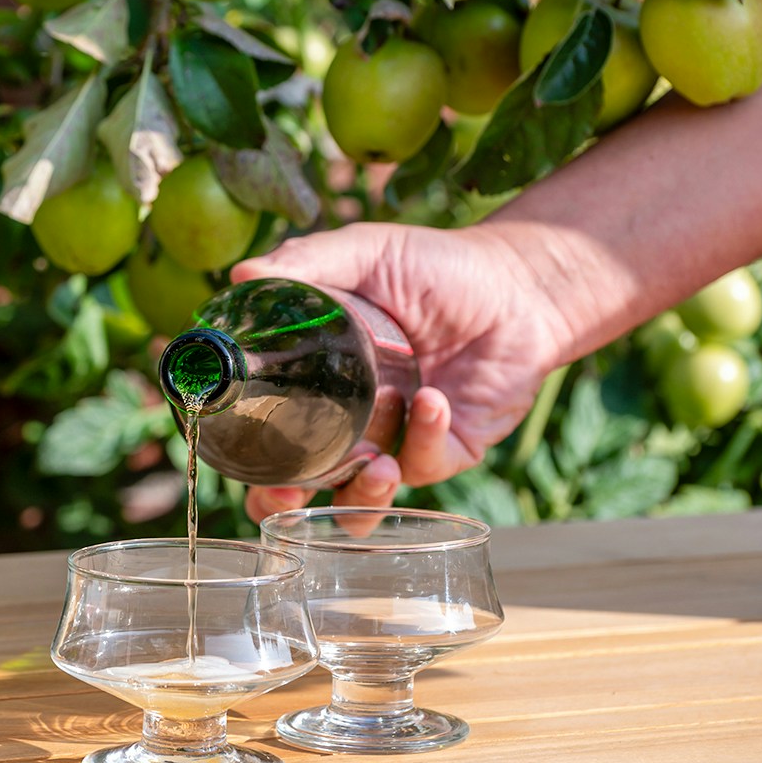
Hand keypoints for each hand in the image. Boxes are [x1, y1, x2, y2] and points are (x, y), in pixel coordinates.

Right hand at [234, 222, 567, 520]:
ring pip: (364, 502)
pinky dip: (424, 436)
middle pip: (304, 489)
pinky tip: (431, 400)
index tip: (242, 463)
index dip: (251, 465)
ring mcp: (397, 443)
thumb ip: (307, 262)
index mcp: (320, 384)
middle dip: (291, 507)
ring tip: (377, 466)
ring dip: (363, 495)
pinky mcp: (448, 451)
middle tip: (292, 493)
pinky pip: (424, 465)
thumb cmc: (438, 267)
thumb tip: (242, 274)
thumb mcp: (367, 254)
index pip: (271, 438)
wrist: (519, 283)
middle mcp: (352, 423)